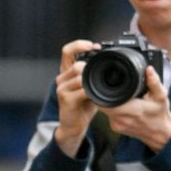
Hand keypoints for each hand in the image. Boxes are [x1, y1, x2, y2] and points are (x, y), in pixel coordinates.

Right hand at [53, 40, 99, 156]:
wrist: (73, 125)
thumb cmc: (82, 105)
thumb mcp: (88, 86)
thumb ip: (93, 75)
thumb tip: (109, 63)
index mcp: (66, 72)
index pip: (67, 51)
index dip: (79, 45)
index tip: (94, 46)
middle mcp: (61, 78)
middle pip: (76, 64)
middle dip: (90, 69)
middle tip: (100, 76)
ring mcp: (62, 88)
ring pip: (78, 74)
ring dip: (91, 81)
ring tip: (96, 89)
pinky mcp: (65, 98)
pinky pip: (82, 89)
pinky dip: (91, 92)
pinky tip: (95, 97)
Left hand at [98, 67, 170, 151]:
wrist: (160, 135)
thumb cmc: (160, 115)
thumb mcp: (161, 97)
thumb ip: (154, 83)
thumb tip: (149, 70)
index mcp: (132, 110)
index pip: (107, 100)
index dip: (103, 90)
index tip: (107, 83)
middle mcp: (121, 119)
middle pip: (102, 103)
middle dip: (106, 94)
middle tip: (113, 87)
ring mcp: (117, 125)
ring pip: (104, 109)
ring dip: (110, 101)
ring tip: (120, 96)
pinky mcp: (115, 128)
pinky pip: (108, 114)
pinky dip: (112, 108)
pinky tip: (122, 105)